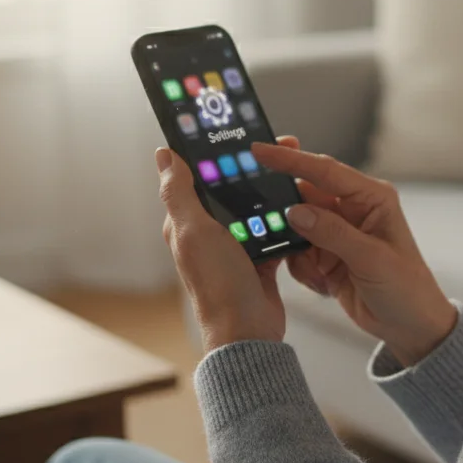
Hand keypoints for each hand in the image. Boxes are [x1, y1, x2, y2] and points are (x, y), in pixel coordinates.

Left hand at [156, 148, 285, 352]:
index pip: (197, 176)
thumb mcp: (195, 232)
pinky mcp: (259, 257)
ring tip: (293, 170)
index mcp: (187, 223)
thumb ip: (179, 193)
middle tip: (278, 145)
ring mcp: (235, 245)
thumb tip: (163, 155)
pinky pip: (273, 228)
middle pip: (230, 188)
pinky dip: (285, 218)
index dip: (214, 153)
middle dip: (251, 166)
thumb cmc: (217, 285)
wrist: (248, 331)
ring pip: (254, 205)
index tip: (235, 131)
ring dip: (271, 189)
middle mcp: (209, 232)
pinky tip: (299, 203)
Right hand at [252, 140, 456, 366]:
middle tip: (262, 218)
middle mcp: (351, 210)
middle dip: (284, 208)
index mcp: (371, 198)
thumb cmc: (406, 288)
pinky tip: (322, 283)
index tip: (260, 151)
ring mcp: (336, 233)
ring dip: (294, 245)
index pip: (324, 170)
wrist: (411, 327)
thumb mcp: (372, 259)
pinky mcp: (325, 256)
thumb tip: (295, 211)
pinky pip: (297, 251)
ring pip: (296, 225)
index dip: (291, 159)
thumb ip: (332, 233)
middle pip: (304, 194)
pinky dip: (301, 267)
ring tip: (313, 267)